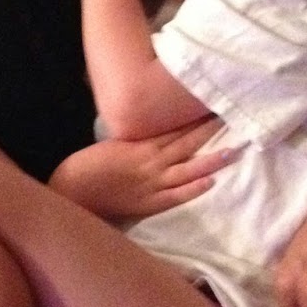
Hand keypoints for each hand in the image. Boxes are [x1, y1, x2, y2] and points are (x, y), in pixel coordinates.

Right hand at [50, 121, 236, 222]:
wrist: (71, 193)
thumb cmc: (87, 169)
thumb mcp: (113, 147)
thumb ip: (135, 142)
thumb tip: (152, 132)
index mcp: (140, 144)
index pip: (174, 127)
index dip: (194, 117)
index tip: (213, 104)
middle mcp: (150, 160)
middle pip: (186, 142)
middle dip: (209, 130)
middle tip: (234, 116)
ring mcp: (152, 182)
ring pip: (187, 167)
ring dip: (211, 159)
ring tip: (235, 149)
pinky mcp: (150, 203)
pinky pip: (175, 196)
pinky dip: (193, 189)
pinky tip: (212, 182)